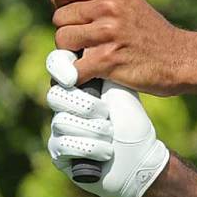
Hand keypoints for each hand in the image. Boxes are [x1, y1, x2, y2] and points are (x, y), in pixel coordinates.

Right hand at [47, 50, 169, 196]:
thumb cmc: (131, 120)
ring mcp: (59, 128)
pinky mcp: (59, 153)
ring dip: (93, 130)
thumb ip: (100, 64)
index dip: (60, 67)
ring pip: (61, 121)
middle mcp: (64, 105)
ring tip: (111, 133)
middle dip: (84, 106)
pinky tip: (107, 150)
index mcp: (77, 84)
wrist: (141, 156)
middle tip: (106, 114)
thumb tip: (86, 40)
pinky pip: (62, 145)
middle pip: (55, 95)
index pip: (57, 66)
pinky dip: (89, 147)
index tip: (73, 76)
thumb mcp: (119, 88)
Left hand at [50, 0, 187, 95]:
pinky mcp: (106, 59)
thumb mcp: (127, 2)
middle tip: (94, 42)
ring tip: (96, 55)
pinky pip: (71, 69)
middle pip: (59, 18)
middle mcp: (110, 5)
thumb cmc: (150, 34)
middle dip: (71, 32)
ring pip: (61, 42)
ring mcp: (108, 32)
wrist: (181, 59)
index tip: (76, 16)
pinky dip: (79, 77)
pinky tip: (96, 74)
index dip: (63, 4)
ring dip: (73, 54)